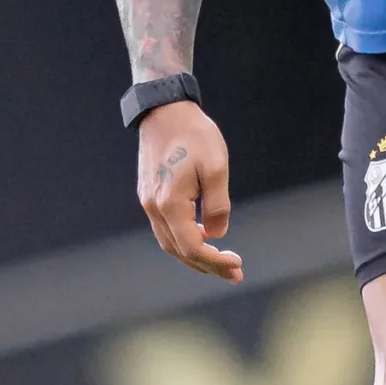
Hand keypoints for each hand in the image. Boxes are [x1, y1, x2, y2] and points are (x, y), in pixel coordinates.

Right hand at [136, 100, 242, 281]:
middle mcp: (153, 208)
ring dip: (194, 255)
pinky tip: (203, 236)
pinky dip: (184, 239)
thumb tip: (217, 235)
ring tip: (220, 262)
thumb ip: (218, 205)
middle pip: (179, 251)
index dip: (215, 261)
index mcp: (169, 203)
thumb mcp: (217, 168)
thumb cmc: (194, 135)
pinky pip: (166, 228)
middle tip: (234, 273)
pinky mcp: (149, 194)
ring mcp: (148, 202)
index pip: (192, 247)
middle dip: (207, 266)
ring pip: (170, 242)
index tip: (237, 265)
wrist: (165, 111)